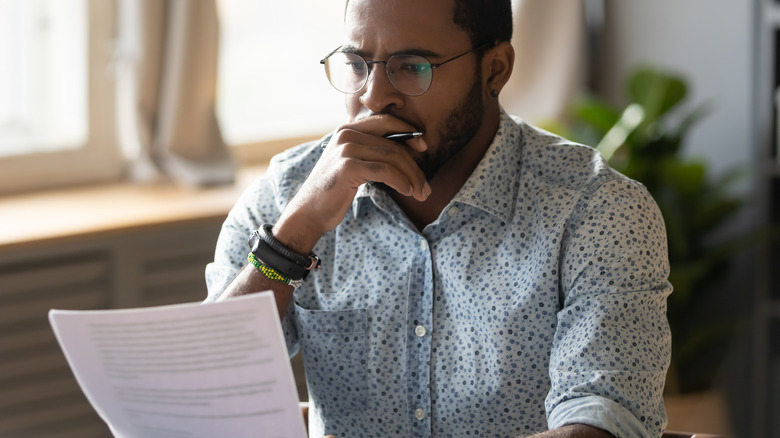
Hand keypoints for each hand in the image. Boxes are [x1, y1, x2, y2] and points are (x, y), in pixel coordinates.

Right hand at [273, 115, 430, 252]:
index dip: (409, 133)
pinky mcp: (349, 166)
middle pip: (393, 144)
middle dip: (414, 166)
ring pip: (392, 157)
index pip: (386, 122)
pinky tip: (407, 191)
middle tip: (425, 186)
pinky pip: (385, 171)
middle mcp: (345, 134)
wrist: (308, 212)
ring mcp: (346, 149)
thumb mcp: (351, 164)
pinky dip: (401, 181)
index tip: (424, 148)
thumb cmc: (333, 192)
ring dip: (411, 177)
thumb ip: (370, 152)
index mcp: (347, 129)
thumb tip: (407, 151)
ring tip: (420, 192)